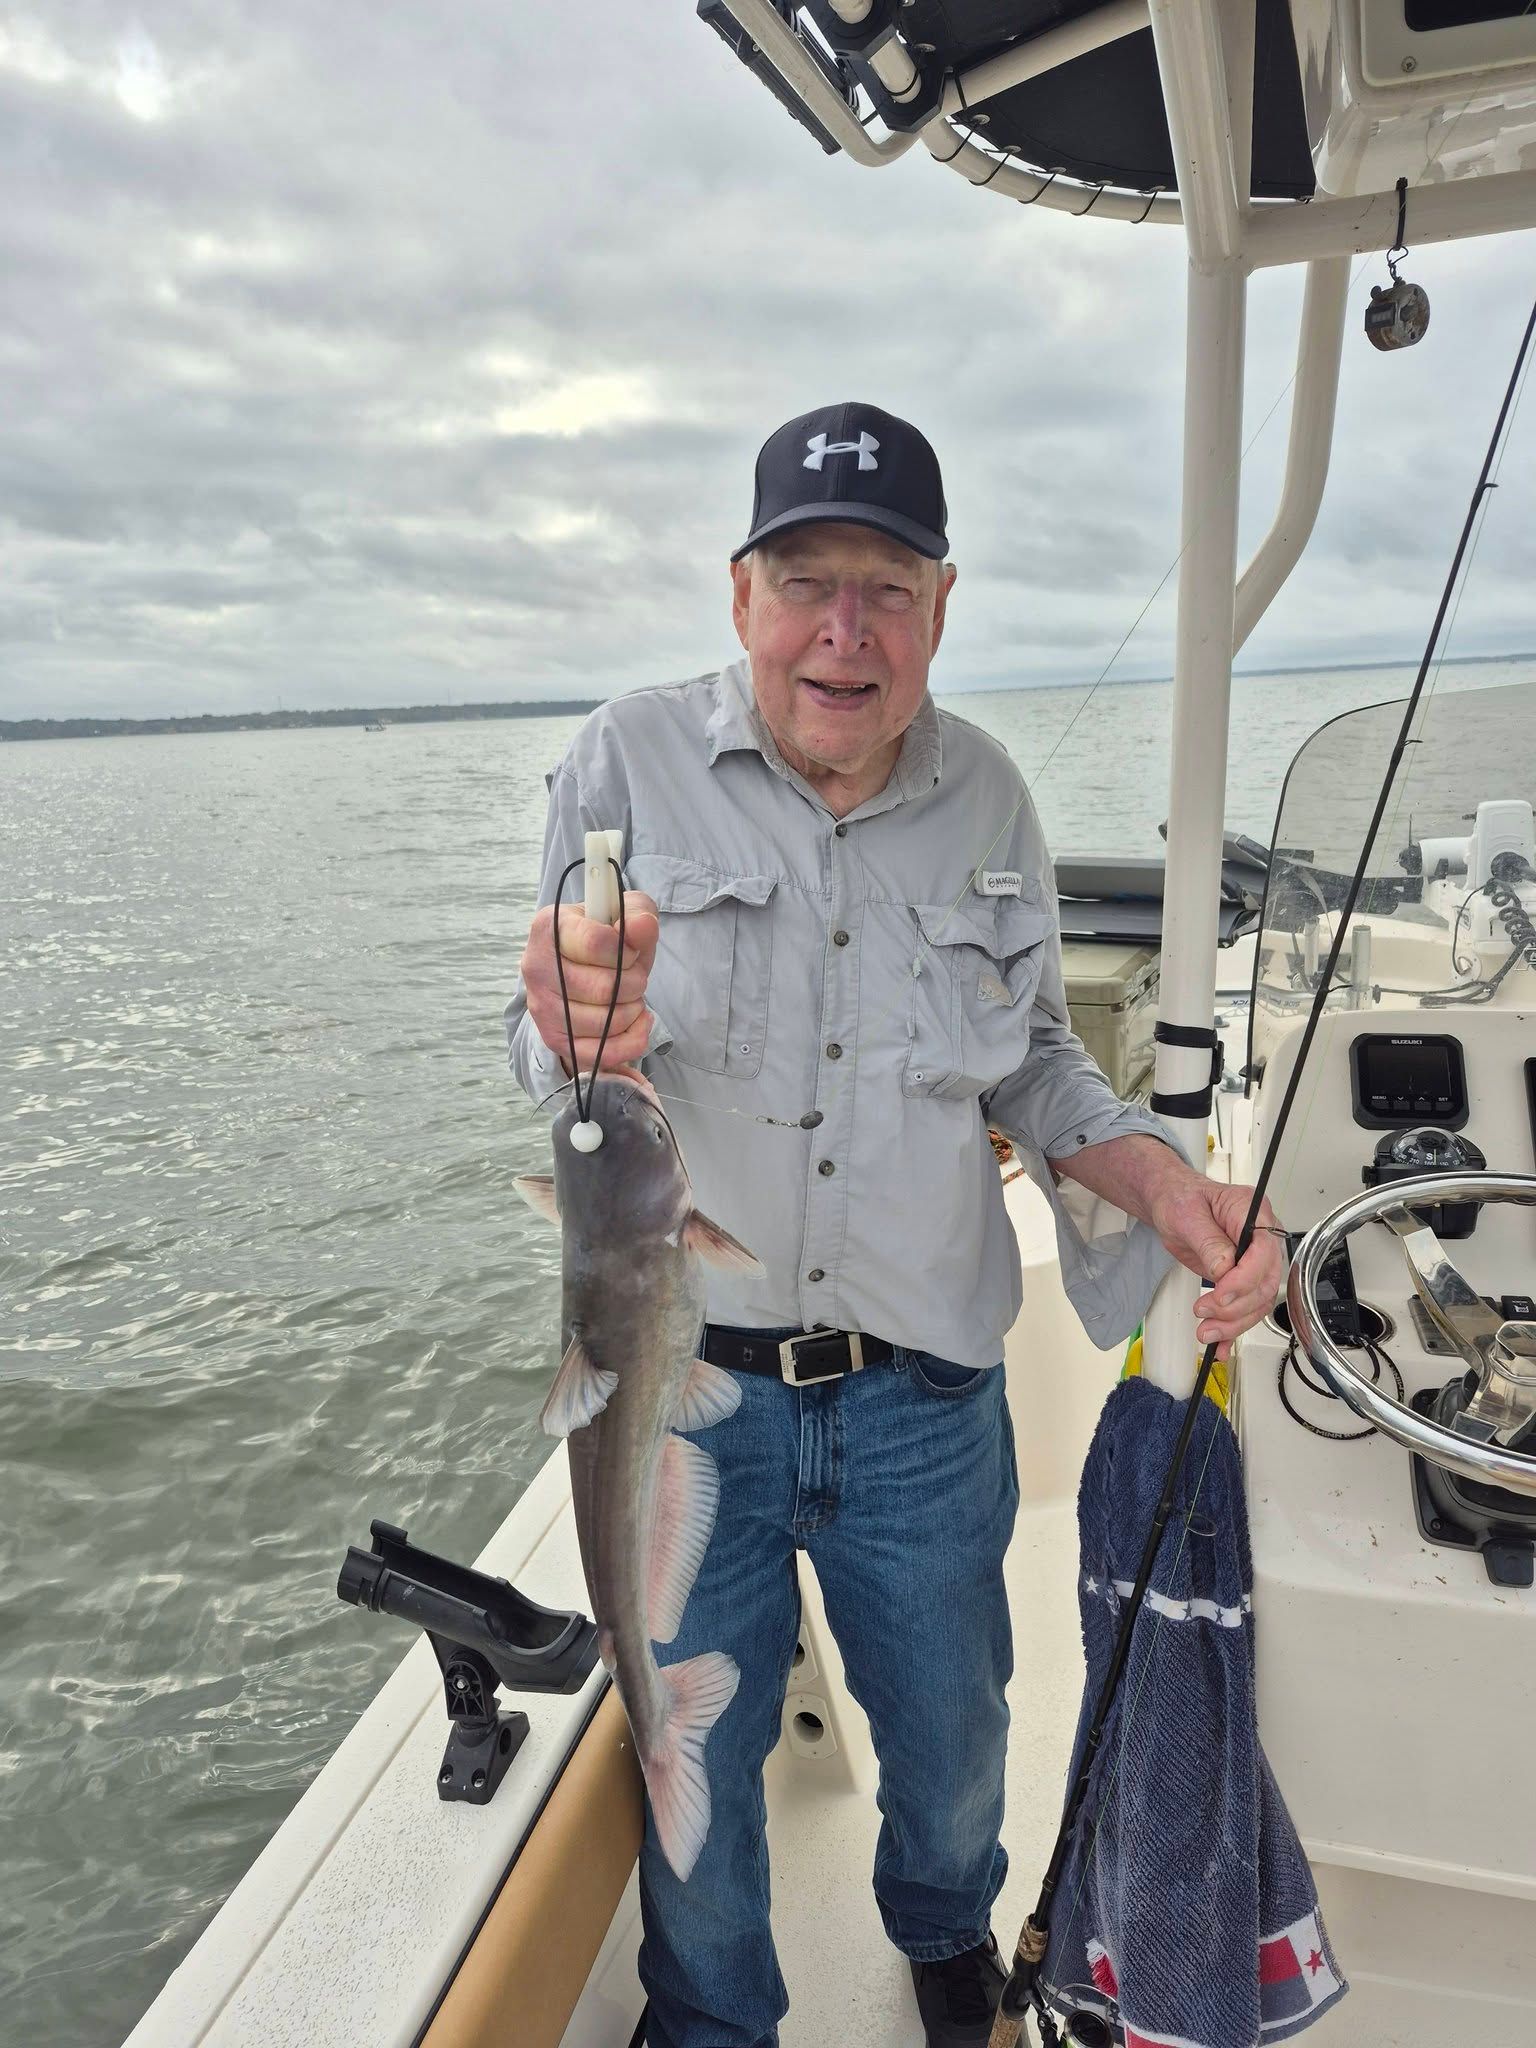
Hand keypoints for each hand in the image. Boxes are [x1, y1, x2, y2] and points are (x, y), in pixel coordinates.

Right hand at [520, 890, 659, 1074]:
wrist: (581, 968)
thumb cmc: (606, 940)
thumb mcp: (625, 915)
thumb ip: (638, 914)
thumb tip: (643, 926)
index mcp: (548, 927)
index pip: (595, 942)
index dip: (627, 949)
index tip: (631, 949)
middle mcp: (536, 966)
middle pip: (605, 988)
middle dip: (635, 983)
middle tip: (635, 977)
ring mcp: (541, 1007)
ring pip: (606, 1023)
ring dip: (633, 1010)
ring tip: (630, 997)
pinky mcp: (554, 1039)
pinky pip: (602, 1053)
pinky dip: (632, 1041)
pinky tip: (636, 1022)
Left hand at [1146, 1172, 1285, 1361]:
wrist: (1172, 1204)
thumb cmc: (1181, 1199)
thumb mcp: (1187, 1214)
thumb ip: (1208, 1241)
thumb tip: (1225, 1268)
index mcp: (1253, 1213)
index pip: (1264, 1252)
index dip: (1245, 1278)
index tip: (1220, 1293)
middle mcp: (1261, 1239)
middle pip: (1264, 1283)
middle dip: (1236, 1306)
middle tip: (1204, 1313)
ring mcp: (1254, 1261)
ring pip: (1257, 1302)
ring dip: (1233, 1324)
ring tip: (1205, 1332)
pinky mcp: (1242, 1280)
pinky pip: (1246, 1308)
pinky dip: (1233, 1330)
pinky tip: (1221, 1345)